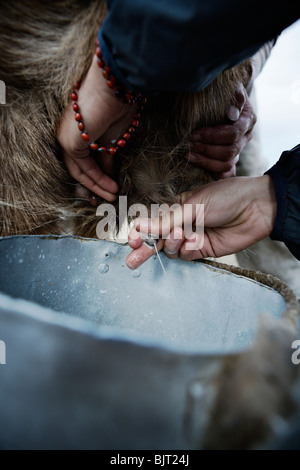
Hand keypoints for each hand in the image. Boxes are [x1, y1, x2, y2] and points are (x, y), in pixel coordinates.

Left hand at [57, 55, 138, 201]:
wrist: (115, 87)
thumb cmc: (118, 105)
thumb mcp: (114, 137)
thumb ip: (107, 157)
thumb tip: (109, 175)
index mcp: (78, 130)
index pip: (85, 159)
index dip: (97, 177)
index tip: (110, 189)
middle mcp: (68, 134)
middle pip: (79, 167)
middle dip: (95, 186)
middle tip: (109, 198)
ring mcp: (66, 138)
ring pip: (79, 170)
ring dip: (97, 186)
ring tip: (113, 196)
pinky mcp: (68, 142)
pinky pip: (82, 168)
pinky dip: (97, 180)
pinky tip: (111, 188)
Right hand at [126, 175, 275, 268]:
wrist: (256, 208)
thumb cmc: (225, 197)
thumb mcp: (193, 206)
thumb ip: (166, 220)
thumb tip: (139, 225)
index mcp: (175, 207)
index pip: (152, 222)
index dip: (141, 232)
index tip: (132, 240)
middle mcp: (181, 224)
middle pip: (157, 241)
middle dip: (145, 250)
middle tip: (132, 261)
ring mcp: (192, 238)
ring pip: (171, 250)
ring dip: (173, 244)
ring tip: (183, 235)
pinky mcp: (204, 250)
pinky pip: (187, 256)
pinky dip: (189, 249)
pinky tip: (198, 240)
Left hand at [186, 84, 256, 178]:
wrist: (222, 99)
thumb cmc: (223, 92)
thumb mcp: (229, 88)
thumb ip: (234, 96)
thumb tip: (232, 113)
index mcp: (248, 120)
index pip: (233, 134)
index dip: (213, 136)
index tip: (195, 134)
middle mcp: (246, 137)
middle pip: (230, 151)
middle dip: (207, 149)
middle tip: (189, 144)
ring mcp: (239, 149)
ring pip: (227, 164)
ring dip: (206, 161)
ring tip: (189, 154)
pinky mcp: (231, 158)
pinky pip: (227, 173)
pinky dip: (216, 174)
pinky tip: (201, 170)